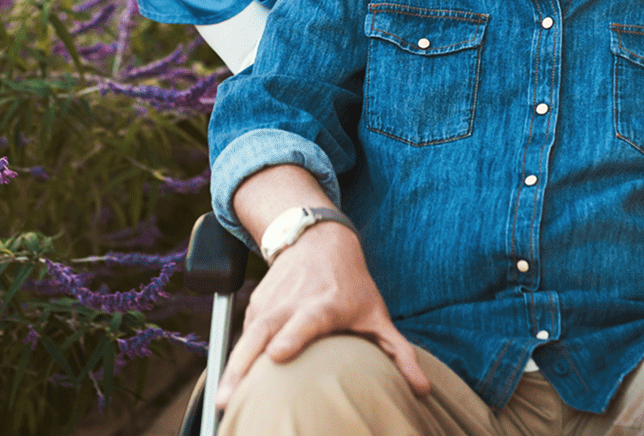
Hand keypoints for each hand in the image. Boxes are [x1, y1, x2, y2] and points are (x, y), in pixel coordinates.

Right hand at [215, 222, 429, 407]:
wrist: (317, 241)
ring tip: (220, 403)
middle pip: (262, 334)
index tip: (277, 355)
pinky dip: (233, 362)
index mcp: (324, 305)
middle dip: (243, 367)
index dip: (292, 337)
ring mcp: (269, 304)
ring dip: (230, 370)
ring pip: (244, 338)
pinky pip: (242, 337)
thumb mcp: (377, 315)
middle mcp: (292, 303)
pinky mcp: (254, 307)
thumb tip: (422, 390)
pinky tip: (229, 389)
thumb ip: (398, 353)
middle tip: (228, 400)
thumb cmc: (351, 285)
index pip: (306, 321)